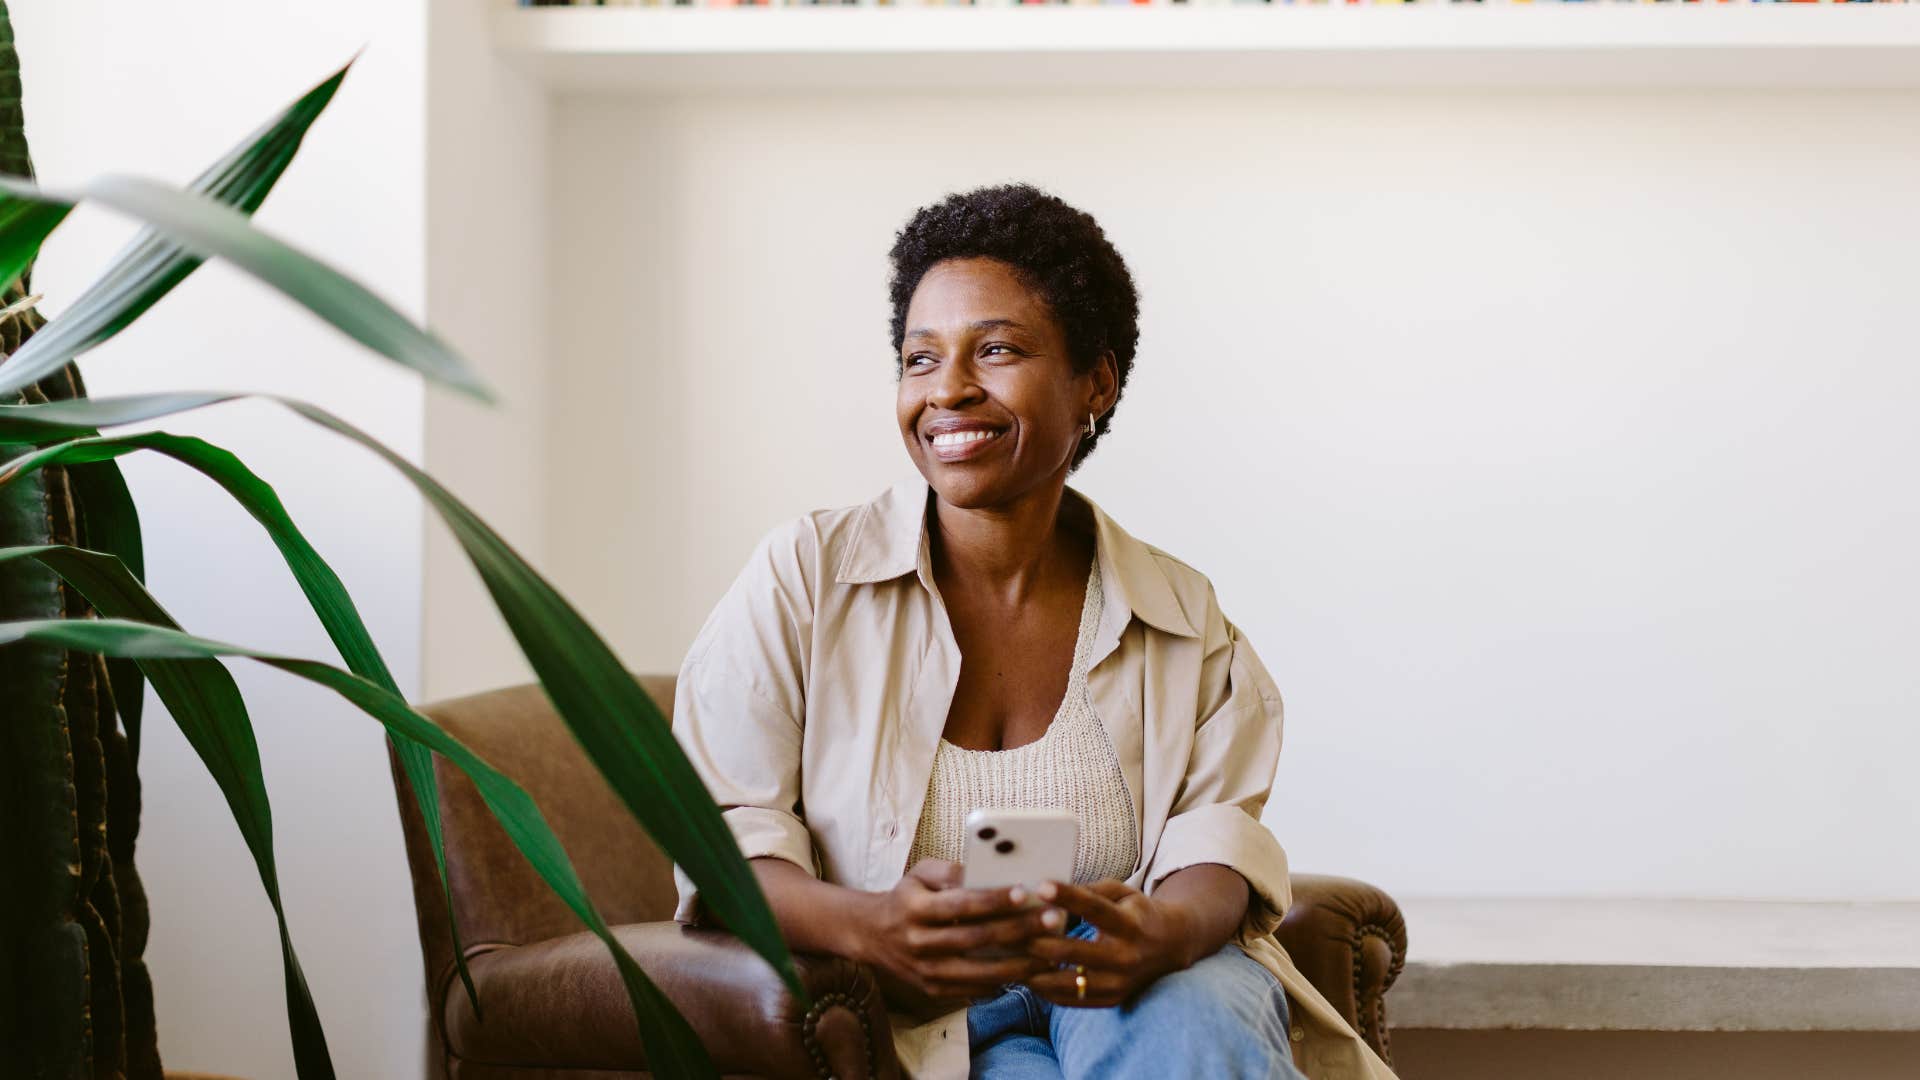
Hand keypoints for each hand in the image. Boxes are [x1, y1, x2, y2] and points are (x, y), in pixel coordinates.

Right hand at [855, 859, 1067, 1017]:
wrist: (872, 935)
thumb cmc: (907, 897)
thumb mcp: (919, 873)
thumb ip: (950, 870)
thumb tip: (987, 870)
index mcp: (914, 909)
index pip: (960, 904)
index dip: (993, 900)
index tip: (1025, 892)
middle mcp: (918, 943)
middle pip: (976, 938)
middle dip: (1019, 929)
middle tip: (1052, 918)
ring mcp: (925, 972)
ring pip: (980, 971)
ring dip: (1020, 963)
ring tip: (1051, 952)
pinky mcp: (933, 990)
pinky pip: (975, 988)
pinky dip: (1004, 981)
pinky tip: (1029, 970)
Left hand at [1022, 880, 1194, 1007]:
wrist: (1170, 947)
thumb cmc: (1136, 912)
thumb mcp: (1122, 892)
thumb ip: (1090, 890)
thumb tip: (1049, 889)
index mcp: (1130, 925)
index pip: (1095, 909)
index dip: (1067, 897)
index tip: (1040, 886)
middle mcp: (1127, 957)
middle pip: (1074, 951)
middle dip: (1038, 941)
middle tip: (1007, 930)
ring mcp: (1119, 984)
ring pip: (1068, 982)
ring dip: (1035, 970)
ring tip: (1008, 958)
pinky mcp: (1111, 1000)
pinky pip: (1070, 1000)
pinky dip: (1045, 989)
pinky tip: (1025, 974)